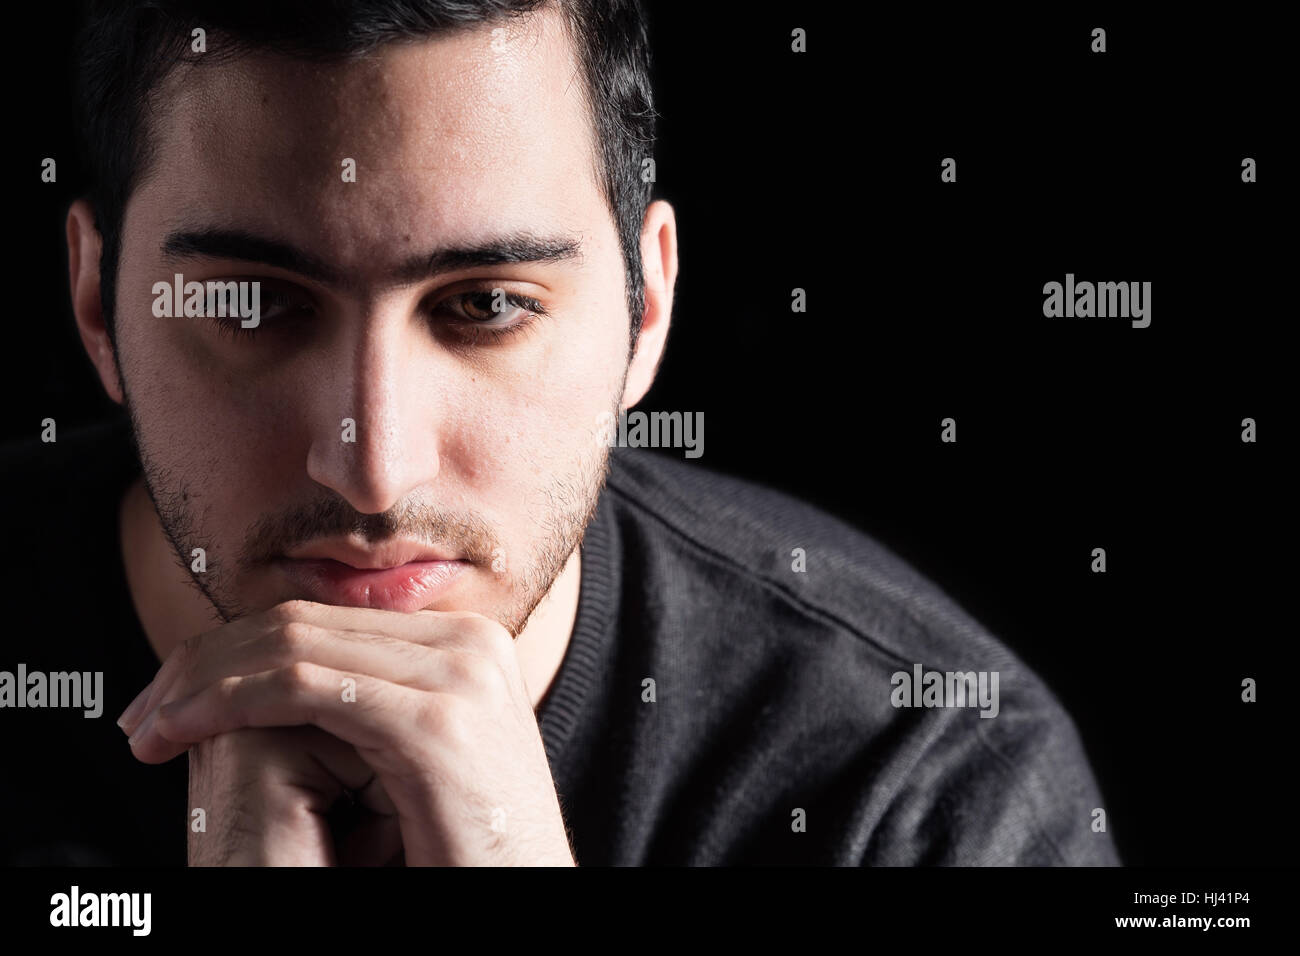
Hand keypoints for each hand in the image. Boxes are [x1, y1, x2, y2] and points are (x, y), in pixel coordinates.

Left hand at [119, 600, 574, 865]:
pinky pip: (300, 688)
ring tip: (151, 728)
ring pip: (290, 647)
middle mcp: (467, 642)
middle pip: (300, 623)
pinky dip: (226, 702)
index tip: (173, 699)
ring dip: (201, 685)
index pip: (322, 619)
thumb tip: (278, 678)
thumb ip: (367, 705)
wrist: (522, 902)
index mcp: (465, 643)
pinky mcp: (434, 723)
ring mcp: (458, 674)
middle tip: (144, 715)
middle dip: (204, 665)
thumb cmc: (461, 852)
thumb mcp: (411, 763)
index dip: (234, 649)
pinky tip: (182, 731)